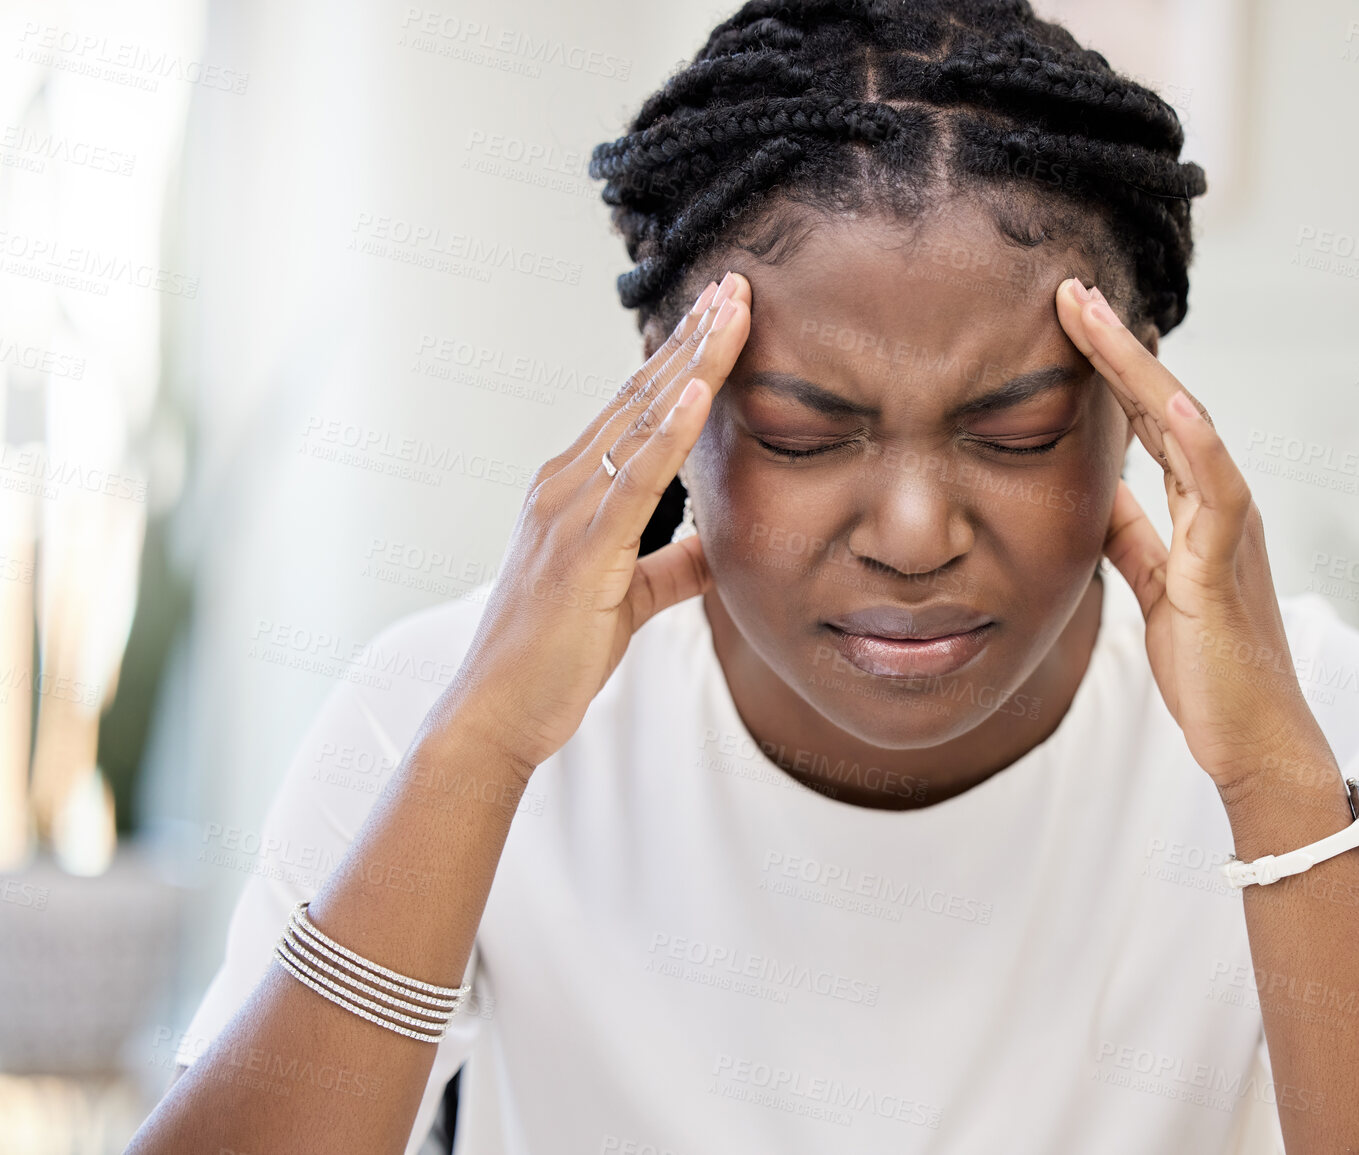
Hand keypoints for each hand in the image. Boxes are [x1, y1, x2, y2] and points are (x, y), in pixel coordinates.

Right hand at [438, 272, 752, 776]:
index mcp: (572, 492)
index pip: (639, 409)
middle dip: (693, 337)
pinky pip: (634, 478)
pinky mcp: (581, 548)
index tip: (724, 315)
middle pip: (641, 394)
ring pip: (641, 419)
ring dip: (692, 361)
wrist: (496, 713)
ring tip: (732, 309)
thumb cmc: (552, 659)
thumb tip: (716, 548)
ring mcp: (567, 511)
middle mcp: (563, 485)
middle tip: (737, 283)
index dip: (683, 359)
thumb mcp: (627, 601)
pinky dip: (668, 430)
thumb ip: (670, 567)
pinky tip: (699, 390)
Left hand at [1054, 277, 1334, 797]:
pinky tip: (1168, 398)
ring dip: (1141, 369)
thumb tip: (1097, 493)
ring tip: (1094, 316)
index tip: (1068, 323)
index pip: (1150, 422)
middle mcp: (1219, 505)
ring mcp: (1228, 530)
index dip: (1111, 370)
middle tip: (1070, 292)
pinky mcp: (1227, 566)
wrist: (1254, 742)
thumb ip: (1132, 536)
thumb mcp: (1152, 588)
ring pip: (1187, 428)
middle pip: (1165, 406)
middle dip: (1117, 347)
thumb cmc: (1209, 671)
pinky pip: (1216, 491)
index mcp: (1197, 510)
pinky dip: (1195, 441)